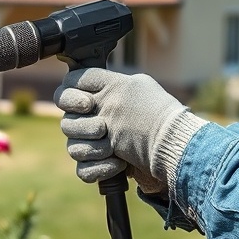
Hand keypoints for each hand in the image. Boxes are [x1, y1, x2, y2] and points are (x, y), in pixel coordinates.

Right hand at [53, 68, 200, 194]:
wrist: (172, 148)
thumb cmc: (156, 115)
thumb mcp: (135, 85)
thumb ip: (107, 79)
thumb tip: (85, 68)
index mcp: (99, 98)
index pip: (66, 92)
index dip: (70, 97)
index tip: (89, 104)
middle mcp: (93, 121)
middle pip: (66, 122)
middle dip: (84, 126)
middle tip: (103, 129)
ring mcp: (94, 146)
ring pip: (73, 148)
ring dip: (93, 148)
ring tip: (114, 149)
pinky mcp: (100, 168)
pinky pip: (84, 170)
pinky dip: (99, 169)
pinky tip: (118, 165)